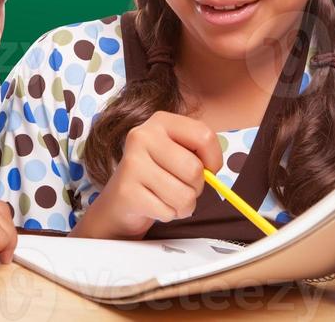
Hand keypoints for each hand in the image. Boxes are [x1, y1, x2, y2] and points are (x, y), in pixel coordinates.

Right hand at [74, 111, 222, 239]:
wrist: (120, 200)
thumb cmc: (158, 174)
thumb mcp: (178, 153)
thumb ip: (199, 154)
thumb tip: (212, 172)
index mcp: (161, 121)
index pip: (204, 135)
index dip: (214, 159)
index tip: (207, 169)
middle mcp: (142, 135)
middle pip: (194, 170)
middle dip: (195, 187)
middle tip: (181, 185)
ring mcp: (132, 162)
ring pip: (183, 195)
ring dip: (182, 204)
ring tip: (167, 196)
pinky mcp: (126, 190)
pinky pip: (167, 211)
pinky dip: (167, 214)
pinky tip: (154, 204)